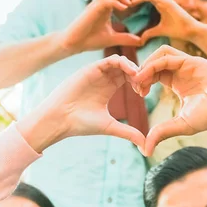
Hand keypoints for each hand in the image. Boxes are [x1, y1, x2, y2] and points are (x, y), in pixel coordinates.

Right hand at [18, 55, 144, 152]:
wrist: (60, 119)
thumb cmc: (81, 124)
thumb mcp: (111, 127)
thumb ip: (128, 133)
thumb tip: (145, 147)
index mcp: (109, 88)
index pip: (130, 78)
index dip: (140, 83)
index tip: (144, 94)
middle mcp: (104, 78)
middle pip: (127, 68)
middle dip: (139, 74)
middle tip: (144, 85)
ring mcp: (98, 72)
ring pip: (121, 61)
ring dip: (133, 67)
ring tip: (139, 79)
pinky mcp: (91, 68)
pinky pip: (111, 59)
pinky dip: (124, 63)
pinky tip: (132, 73)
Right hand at [61, 0, 141, 52]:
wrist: (74, 44)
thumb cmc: (90, 40)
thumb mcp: (112, 39)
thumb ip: (126, 38)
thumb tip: (141, 41)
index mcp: (105, 7)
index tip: (137, 6)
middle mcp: (100, 3)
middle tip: (132, 3)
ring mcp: (95, 5)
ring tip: (128, 4)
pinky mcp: (92, 10)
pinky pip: (105, 0)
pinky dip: (116, 2)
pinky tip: (124, 9)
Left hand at [130, 0, 201, 44]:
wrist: (191, 31)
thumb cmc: (178, 31)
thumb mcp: (160, 31)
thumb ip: (150, 33)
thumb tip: (140, 40)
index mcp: (162, 4)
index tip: (128, 4)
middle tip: (125, 0)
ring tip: (128, 0)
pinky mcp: (168, 2)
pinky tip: (134, 2)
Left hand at [134, 45, 206, 155]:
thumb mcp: (182, 125)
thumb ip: (162, 133)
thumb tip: (144, 150)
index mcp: (179, 85)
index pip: (154, 76)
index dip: (143, 82)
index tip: (138, 94)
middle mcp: (182, 72)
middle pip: (154, 64)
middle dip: (141, 73)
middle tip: (135, 87)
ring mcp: (187, 65)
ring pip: (159, 55)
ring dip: (146, 65)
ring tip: (138, 80)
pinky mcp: (192, 60)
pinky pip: (167, 56)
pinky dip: (153, 64)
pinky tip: (145, 76)